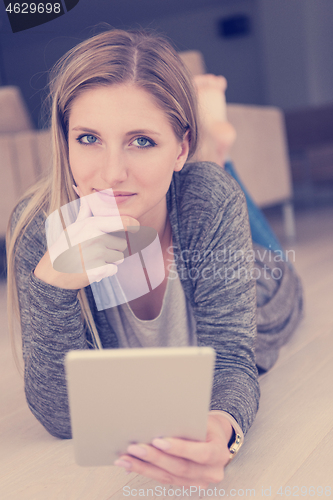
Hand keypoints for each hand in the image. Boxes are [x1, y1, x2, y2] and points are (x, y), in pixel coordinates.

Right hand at [35, 188, 139, 288]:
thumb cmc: (63, 248)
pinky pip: (113, 270)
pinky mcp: (97, 271)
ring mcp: (97, 255)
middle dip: (113, 249)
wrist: (52, 273)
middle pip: (122, 244)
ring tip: (93, 260)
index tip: (137, 226)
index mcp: (92, 225)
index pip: (122, 222)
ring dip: (110, 261)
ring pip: (119, 258)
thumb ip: (85, 214)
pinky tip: (92, 270)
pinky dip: (105, 272)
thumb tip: (87, 198)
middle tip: (96, 252)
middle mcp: (96, 238)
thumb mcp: (72, 228)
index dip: (132, 224)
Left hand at [114, 413, 232, 487]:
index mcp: (219, 453)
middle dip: (155, 458)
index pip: (200, 453)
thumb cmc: (206, 425)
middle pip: (181, 468)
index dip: (180, 449)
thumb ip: (187, 424)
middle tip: (135, 448)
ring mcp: (199, 482)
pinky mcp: (186, 485)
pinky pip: (164, 479)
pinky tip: (131, 464)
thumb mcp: (203, 420)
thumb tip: (157, 421)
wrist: (215, 438)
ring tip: (126, 458)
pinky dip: (146, 471)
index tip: (159, 440)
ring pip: (168, 477)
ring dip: (144, 467)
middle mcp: (211, 472)